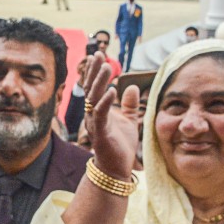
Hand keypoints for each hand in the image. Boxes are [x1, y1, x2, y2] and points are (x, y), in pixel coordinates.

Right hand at [82, 56, 140, 178]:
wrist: (116, 169)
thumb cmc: (120, 146)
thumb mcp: (128, 121)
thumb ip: (129, 105)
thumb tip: (132, 88)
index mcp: (98, 111)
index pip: (95, 87)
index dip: (96, 71)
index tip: (99, 55)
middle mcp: (92, 115)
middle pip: (91, 89)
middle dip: (94, 71)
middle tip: (98, 54)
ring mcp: (95, 124)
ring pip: (94, 99)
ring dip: (100, 82)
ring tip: (107, 67)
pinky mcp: (101, 133)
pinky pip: (101, 115)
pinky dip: (105, 102)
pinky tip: (113, 90)